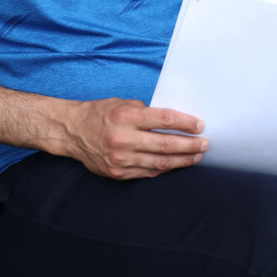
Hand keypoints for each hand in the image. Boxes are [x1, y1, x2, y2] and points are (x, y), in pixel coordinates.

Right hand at [63, 98, 206, 179]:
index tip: (200, 126)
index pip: (164, 120)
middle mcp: (123, 138)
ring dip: (182, 160)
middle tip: (205, 144)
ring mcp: (121, 158)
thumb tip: (172, 121)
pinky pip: (148, 172)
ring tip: (196, 156)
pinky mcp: (118, 173)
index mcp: (125, 116)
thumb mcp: (121, 103)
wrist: (71, 132)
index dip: (186, 123)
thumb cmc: (98, 114)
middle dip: (190, 145)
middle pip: (166, 144)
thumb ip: (145, 112)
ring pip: (160, 163)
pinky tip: (175, 165)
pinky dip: (164, 168)